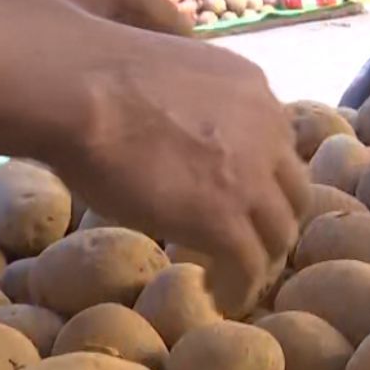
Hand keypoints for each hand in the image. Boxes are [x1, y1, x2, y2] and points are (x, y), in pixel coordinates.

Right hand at [57, 28, 307, 314]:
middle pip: (292, 191)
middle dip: (273, 218)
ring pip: (280, 232)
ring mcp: (253, 178)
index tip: (239, 194)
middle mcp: (267, 131)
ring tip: (234, 277)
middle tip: (247, 241)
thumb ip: (193, 97)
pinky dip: (240, 288)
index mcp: (254, 89)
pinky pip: (250, 266)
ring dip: (260, 259)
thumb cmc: (93, 74)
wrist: (78, 89)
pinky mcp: (227, 220)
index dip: (261, 174)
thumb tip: (174, 122)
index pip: (276, 142)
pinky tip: (221, 298)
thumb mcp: (171, 71)